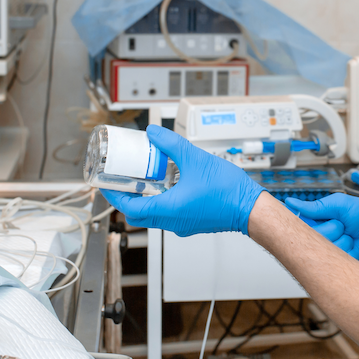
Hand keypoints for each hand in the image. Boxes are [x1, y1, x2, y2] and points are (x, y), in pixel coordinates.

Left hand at [101, 126, 263, 236]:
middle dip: (127, 198)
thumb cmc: (228, 191)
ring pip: (153, 216)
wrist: (251, 208)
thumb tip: (153, 133)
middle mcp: (172, 221)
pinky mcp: (192, 223)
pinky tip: (169, 184)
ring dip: (145, 199)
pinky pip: (168, 215)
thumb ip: (171, 144)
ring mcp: (182, 225)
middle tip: (122, 181)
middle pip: (138, 214)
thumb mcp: (195, 159)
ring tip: (144, 179)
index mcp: (168, 209)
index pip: (130, 208)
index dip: (115, 195)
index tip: (107, 185)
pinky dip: (161, 201)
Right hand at [285, 190, 358, 268]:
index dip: (308, 225)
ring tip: (353, 237)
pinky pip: (340, 261)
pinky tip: (358, 248)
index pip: (303, 227)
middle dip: (330, 230)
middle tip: (342, 225)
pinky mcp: (347, 264)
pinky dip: (350, 253)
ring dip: (342, 242)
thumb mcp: (340, 205)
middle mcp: (327, 238)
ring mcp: (337, 252)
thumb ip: (315, 207)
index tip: (317, 221)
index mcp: (322, 223)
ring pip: (327, 251)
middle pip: (314, 240)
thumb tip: (290, 202)